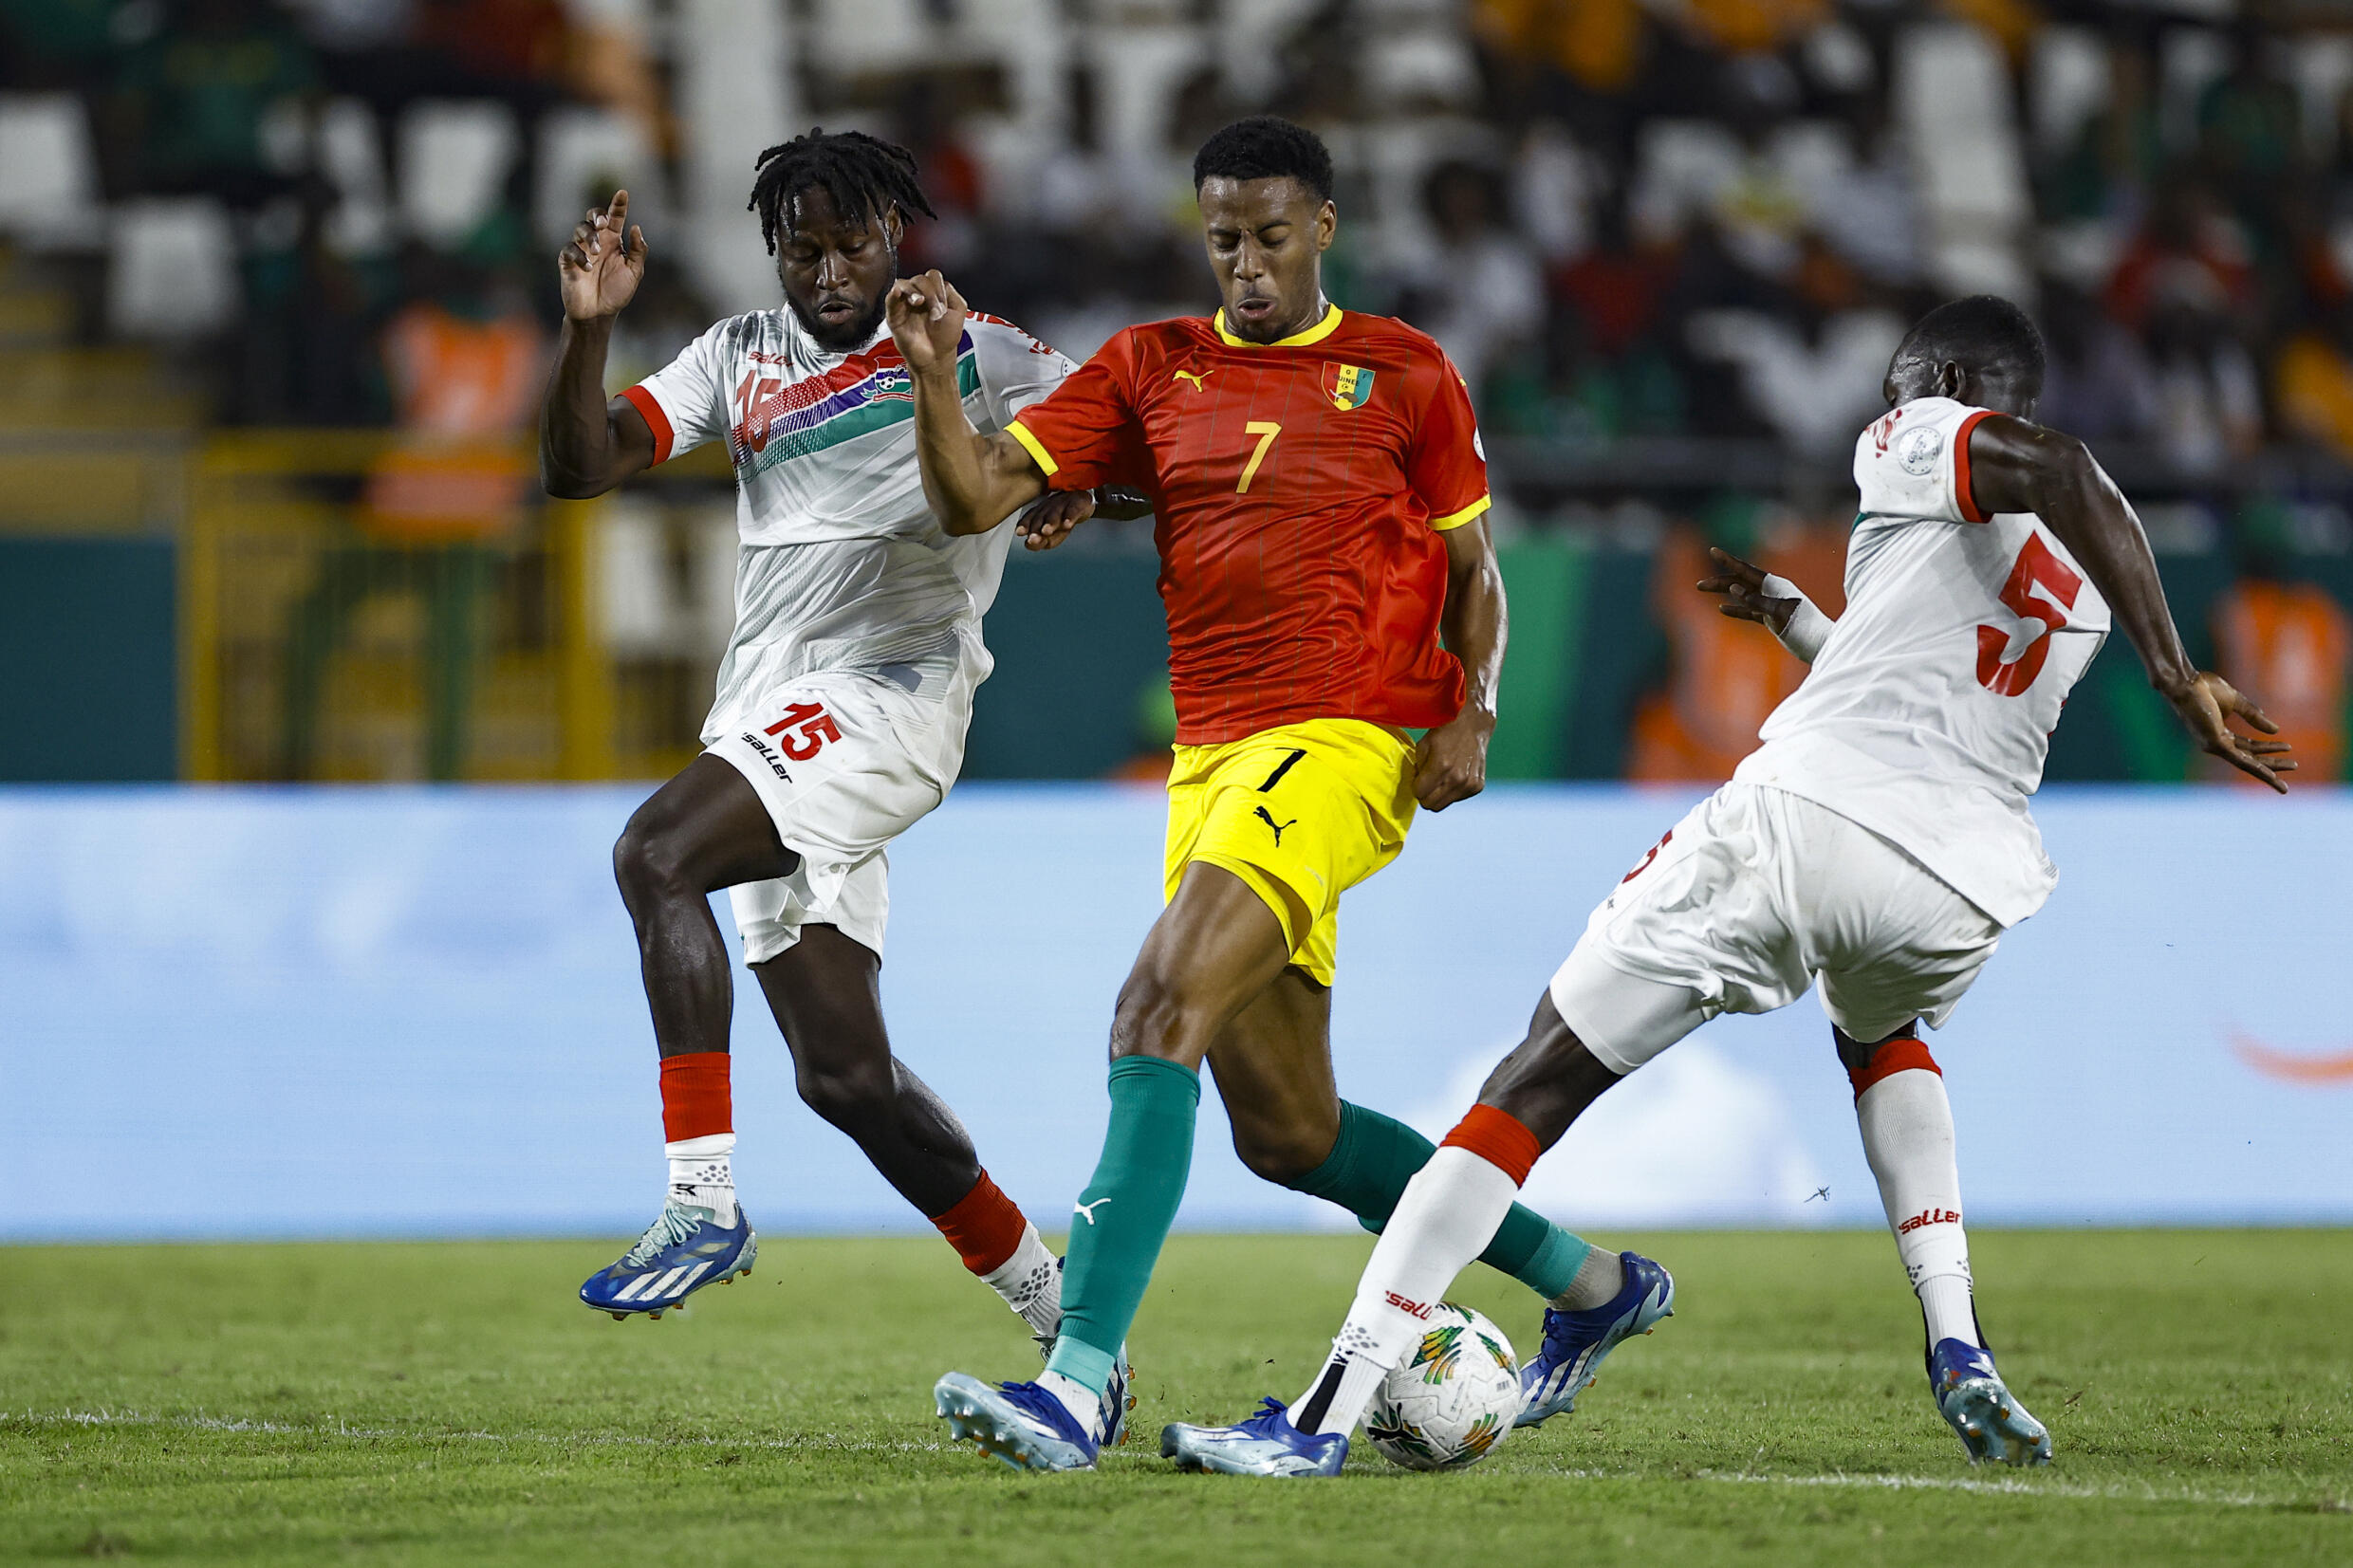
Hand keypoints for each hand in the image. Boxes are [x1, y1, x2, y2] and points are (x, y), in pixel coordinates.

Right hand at [557, 191, 644, 321]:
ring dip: (588, 237)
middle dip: (596, 215)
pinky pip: (568, 249)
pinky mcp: (567, 262)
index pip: (615, 218)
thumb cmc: (617, 292)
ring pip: (580, 229)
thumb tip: (636, 228)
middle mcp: (597, 242)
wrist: (599, 313)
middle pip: (592, 217)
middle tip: (603, 224)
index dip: (618, 205)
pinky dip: (578, 255)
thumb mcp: (634, 272)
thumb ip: (638, 251)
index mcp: (613, 241)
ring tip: (596, 252)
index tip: (623, 193)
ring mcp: (581, 250)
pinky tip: (587, 267)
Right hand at [885, 269, 967, 376]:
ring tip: (920, 302)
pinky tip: (899, 293)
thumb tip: (940, 284)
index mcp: (933, 295)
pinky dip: (894, 293)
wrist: (936, 360)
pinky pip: (890, 299)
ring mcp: (906, 305)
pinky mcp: (894, 316)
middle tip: (936, 311)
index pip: (932, 277)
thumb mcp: (959, 311)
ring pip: (904, 284)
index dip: (938, 287)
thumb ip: (952, 293)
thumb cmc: (945, 339)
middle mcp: (918, 298)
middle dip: (930, 293)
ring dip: (914, 291)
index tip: (943, 305)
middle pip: (919, 279)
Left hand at [1014, 488, 1093, 550]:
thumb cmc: (1062, 515)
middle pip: (1040, 518)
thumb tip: (1028, 545)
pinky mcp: (1077, 504)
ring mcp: (1063, 505)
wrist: (1081, 496)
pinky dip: (1070, 517)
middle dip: (1035, 528)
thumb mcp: (1052, 530)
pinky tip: (1067, 524)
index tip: (1019, 532)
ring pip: (1055, 514)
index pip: (1030, 520)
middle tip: (1032, 539)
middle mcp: (1048, 508)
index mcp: (1040, 513)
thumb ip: (1041, 540)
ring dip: (1050, 523)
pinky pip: (1073, 510)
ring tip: (1046, 531)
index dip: (1024, 525)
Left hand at [1412, 707, 1494, 810]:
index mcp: (1441, 766)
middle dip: (1425, 794)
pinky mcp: (1477, 786)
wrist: (1472, 724)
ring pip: (1443, 804)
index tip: (1418, 777)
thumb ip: (1417, 769)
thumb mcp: (1422, 746)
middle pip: (1431, 805)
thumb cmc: (1444, 733)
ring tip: (1441, 776)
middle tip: (1427, 780)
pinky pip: (1456, 798)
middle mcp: (1457, 778)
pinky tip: (1454, 775)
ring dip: (1438, 794)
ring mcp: (1469, 784)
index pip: (1419, 793)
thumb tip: (1417, 784)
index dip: (1416, 785)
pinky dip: (1452, 791)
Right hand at [1696, 546, 1798, 633]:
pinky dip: (1735, 609)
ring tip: (1704, 590)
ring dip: (1723, 592)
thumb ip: (1757, 601)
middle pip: (1740, 582)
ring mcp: (1771, 605)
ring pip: (1742, 594)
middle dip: (1719, 581)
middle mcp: (1772, 591)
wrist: (1821, 644)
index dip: (1728, 561)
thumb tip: (1734, 589)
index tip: (1713, 551)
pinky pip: (1749, 611)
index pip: (1746, 570)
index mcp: (1775, 585)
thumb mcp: (1780, 614)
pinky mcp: (1771, 619)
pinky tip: (1722, 609)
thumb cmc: (1805, 628)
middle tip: (1698, 585)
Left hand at [2167, 672, 2294, 792]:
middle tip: (2294, 768)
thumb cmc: (2204, 688)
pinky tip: (2269, 775)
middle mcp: (2217, 744)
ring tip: (2283, 784)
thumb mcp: (2236, 701)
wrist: (2186, 683)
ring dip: (2267, 773)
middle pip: (2249, 758)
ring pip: (2246, 763)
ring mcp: (2214, 745)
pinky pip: (2239, 759)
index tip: (2288, 747)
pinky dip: (2255, 768)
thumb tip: (2275, 730)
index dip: (2269, 748)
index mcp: (2220, 734)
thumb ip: (2253, 715)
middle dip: (2271, 766)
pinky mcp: (2214, 743)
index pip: (2248, 747)